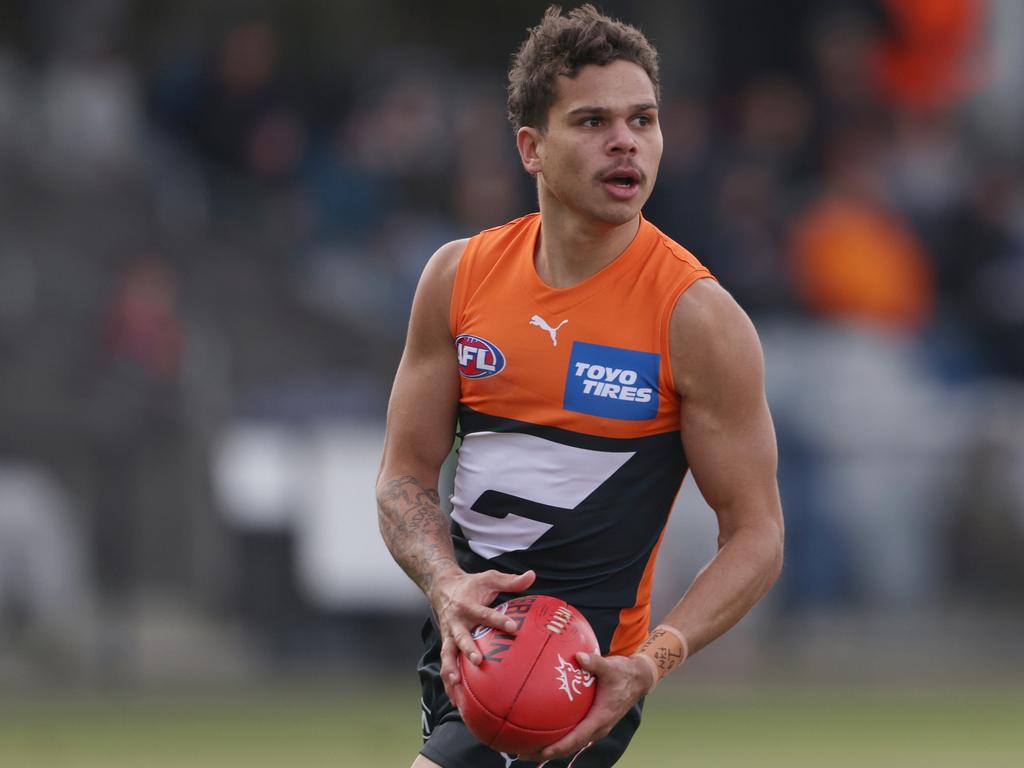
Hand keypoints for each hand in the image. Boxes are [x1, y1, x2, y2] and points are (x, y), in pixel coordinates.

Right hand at [430, 568, 535, 707]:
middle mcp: (456, 622)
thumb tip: (532, 575)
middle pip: (461, 637)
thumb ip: (510, 581)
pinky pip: (446, 664)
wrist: (441, 586)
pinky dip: (448, 682)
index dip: (498, 619)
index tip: (513, 627)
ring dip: (451, 670)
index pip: (485, 614)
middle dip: (468, 649)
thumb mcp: (490, 578)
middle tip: (478, 661)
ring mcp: (449, 635)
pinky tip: (455, 700)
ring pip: (447, 655)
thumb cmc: (471, 585)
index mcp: (468, 606)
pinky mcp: (447, 645)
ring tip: (457, 686)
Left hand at [522, 651, 654, 762]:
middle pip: (568, 747)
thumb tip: (578, 656)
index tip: (541, 751)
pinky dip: (557, 736)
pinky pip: (572, 734)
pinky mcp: (592, 721)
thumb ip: (594, 663)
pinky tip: (540, 728)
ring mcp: (594, 726)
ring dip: (549, 748)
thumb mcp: (611, 667)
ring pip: (569, 743)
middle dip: (545, 753)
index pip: (576, 738)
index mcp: (600, 719)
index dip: (558, 747)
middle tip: (522, 753)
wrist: (638, 679)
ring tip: (525, 747)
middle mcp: (596, 727)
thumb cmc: (623, 673)